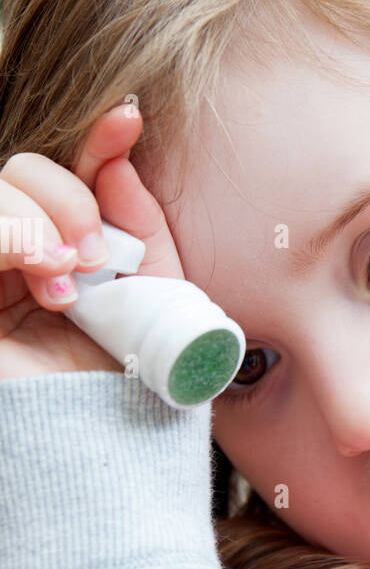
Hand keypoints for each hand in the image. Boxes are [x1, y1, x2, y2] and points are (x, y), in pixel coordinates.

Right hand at [0, 104, 183, 381]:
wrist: (111, 449)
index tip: (129, 119)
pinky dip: (9, 239)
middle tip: (97, 254)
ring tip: (71, 276)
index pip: (71, 175)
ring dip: (37, 220)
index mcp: (71, 249)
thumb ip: (142, 232)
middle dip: (66, 197)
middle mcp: (24, 256)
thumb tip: (118, 164)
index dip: (95, 141)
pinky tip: (47, 281)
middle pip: (21, 171)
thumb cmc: (133, 383)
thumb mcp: (156, 297)